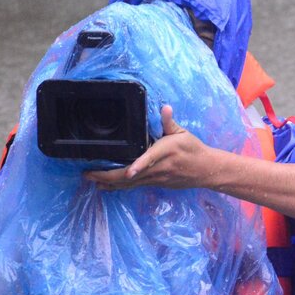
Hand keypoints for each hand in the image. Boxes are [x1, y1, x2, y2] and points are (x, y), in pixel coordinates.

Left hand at [85, 105, 212, 189]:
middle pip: (131, 176)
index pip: (150, 159)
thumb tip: (165, 108)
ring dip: (109, 183)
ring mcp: (155, 179)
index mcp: (165, 152)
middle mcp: (158, 168)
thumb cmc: (194, 149)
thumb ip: (169, 122)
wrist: (206, 170)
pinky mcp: (155, 183)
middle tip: (88, 174)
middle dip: (108, 176)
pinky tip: (106, 186)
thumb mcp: (183, 133)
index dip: (139, 166)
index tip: (128, 171)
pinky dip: (118, 186)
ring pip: (129, 183)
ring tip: (91, 180)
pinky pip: (134, 185)